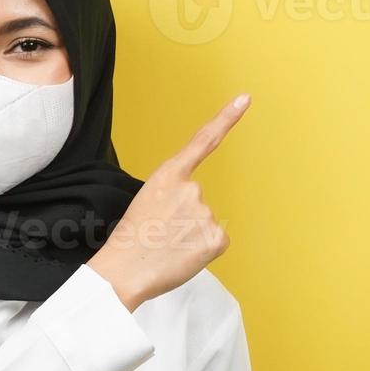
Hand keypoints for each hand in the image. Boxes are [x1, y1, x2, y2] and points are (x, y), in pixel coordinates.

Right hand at [88, 94, 250, 310]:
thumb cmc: (129, 241)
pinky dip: (203, 252)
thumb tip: (193, 212)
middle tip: (161, 234)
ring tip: (167, 246)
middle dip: (185, 218)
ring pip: (207, 224)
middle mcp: (191, 188)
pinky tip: (183, 256)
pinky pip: (216, 242)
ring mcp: (205, 212)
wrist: (123, 271)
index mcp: (168, 175)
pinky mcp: (216, 237)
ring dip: (192, 236)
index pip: (203, 141)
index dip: (227, 118)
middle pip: (199, 202)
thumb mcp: (146, 202)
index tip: (246, 99)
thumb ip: (172, 196)